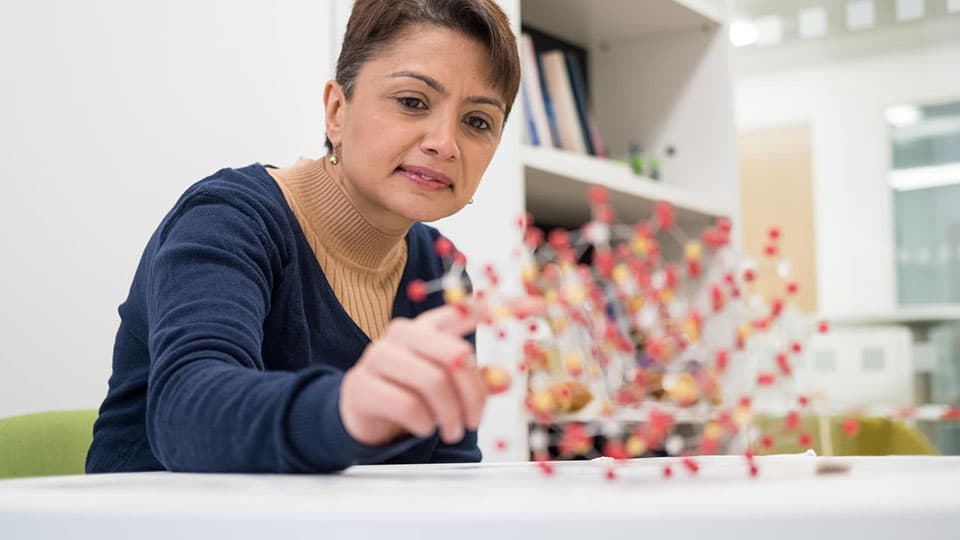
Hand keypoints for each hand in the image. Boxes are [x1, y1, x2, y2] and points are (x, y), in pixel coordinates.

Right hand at [338, 296, 542, 446]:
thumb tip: (504, 380)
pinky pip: (409, 405)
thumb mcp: (444, 384)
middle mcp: (403, 334)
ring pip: (433, 382)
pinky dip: (424, 424)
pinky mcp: (363, 385)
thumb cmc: (408, 393)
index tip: (537, 306)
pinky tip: (424, 428)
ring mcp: (379, 356)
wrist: (359, 412)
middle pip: (455, 355)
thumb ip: (474, 379)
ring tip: (452, 431)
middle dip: (473, 394)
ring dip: (450, 415)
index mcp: (427, 326)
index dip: (502, 307)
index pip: (467, 310)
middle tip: (474, 421)